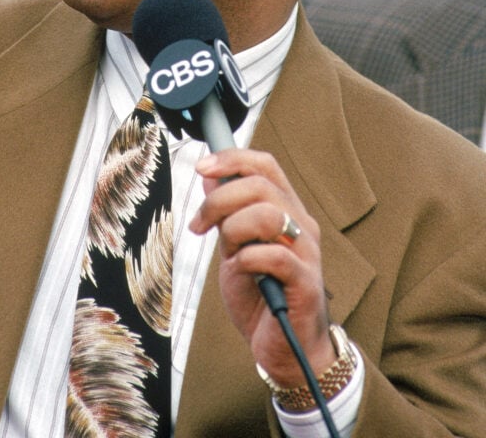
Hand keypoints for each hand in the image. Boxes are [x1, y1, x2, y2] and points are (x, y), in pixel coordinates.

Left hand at [189, 148, 335, 386]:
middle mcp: (301, 224)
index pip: (265, 165)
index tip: (201, 167)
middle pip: (260, 185)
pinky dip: (247, 259)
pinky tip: (241, 270)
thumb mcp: (234, 247)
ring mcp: (307, 252)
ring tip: (229, 254)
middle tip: (200, 225)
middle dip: (219, 200)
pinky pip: (274, 255)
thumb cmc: (261, 296)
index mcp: (286, 210)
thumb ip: (226, 213)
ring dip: (234, 230)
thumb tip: (209, 175)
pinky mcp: (306, 283)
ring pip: (267, 215)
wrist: (285, 349)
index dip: (232, 159)